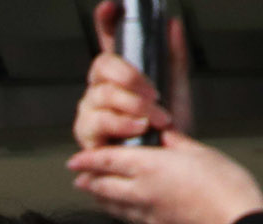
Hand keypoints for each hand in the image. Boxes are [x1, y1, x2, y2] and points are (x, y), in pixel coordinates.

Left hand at [67, 131, 262, 223]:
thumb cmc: (225, 188)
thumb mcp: (201, 153)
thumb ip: (177, 143)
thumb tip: (164, 136)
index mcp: (150, 167)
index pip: (108, 161)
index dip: (88, 159)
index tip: (76, 159)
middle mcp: (141, 192)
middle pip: (102, 185)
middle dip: (88, 179)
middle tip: (79, 175)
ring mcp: (145, 214)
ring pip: (111, 204)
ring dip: (99, 196)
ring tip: (92, 190)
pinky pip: (126, 217)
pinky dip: (116, 210)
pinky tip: (118, 208)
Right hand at [72, 0, 191, 149]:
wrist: (165, 168)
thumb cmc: (167, 132)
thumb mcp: (176, 89)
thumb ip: (174, 57)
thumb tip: (172, 25)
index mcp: (120, 74)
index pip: (108, 40)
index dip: (106, 21)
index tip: (110, 7)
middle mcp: (100, 89)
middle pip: (101, 66)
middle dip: (129, 77)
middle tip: (152, 91)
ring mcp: (90, 111)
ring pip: (101, 94)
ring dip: (131, 104)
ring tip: (153, 117)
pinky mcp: (86, 136)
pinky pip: (99, 121)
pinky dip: (122, 122)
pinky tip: (138, 127)